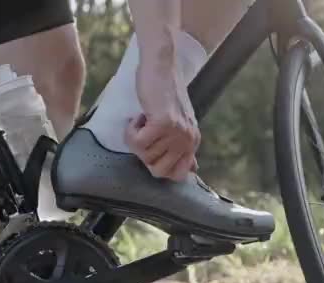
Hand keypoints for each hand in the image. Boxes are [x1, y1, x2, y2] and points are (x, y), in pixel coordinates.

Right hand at [125, 59, 199, 180]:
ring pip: (144, 156)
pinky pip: (137, 143)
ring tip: (144, 119)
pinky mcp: (163, 123)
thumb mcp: (179, 123)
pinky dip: (130, 131)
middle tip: (146, 133)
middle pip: (157, 171)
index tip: (153, 147)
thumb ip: (183, 147)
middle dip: (144, 154)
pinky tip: (138, 116)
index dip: (158, 166)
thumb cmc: (164, 93)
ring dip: (136, 137)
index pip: (177, 176)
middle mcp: (188, 140)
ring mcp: (177, 132)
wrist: (161, 66)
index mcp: (193, 141)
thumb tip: (192, 170)